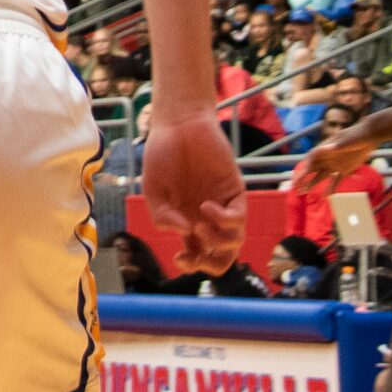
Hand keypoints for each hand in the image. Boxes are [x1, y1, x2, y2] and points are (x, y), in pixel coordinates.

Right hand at [142, 111, 247, 273]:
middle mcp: (207, 218)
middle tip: (199, 256)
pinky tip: (206, 206)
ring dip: (217, 241)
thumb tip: (184, 234)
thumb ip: (162, 215)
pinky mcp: (235, 193)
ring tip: (199, 224)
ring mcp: (223, 206)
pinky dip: (224, 220)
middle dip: (214, 265)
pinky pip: (239, 218)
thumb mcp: (152, 189)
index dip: (191, 264)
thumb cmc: (161, 155)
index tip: (179, 257)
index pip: (196, 254)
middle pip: (222, 255)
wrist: (178, 126)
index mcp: (186, 221)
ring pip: (235, 242)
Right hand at [291, 129, 374, 188]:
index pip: (309, 161)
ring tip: (304, 192)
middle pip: (311, 169)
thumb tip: (324, 148)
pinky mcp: (345, 169)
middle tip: (296, 188)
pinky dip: (331, 188)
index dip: (302, 170)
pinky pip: (336, 181)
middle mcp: (326, 158)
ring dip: (312, 183)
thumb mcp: (346, 139)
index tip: (297, 179)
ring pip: (320, 176)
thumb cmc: (356, 135)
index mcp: (323, 149)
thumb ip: (336, 145)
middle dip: (302, 178)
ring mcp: (335, 164)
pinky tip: (326, 196)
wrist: (369, 137)